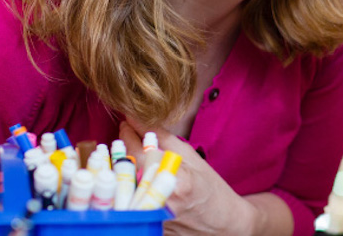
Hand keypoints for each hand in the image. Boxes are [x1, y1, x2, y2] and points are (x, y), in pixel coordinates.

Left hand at [119, 122, 256, 234]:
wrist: (221, 224)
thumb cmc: (209, 189)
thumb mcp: (192, 158)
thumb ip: (164, 138)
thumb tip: (138, 119)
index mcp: (176, 180)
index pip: (140, 150)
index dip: (129, 132)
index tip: (126, 121)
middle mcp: (161, 200)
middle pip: (126, 167)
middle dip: (122, 147)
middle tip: (125, 133)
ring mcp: (152, 215)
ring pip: (123, 183)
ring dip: (122, 166)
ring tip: (129, 153)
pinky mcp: (147, 224)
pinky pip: (127, 199)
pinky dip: (126, 184)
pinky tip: (133, 174)